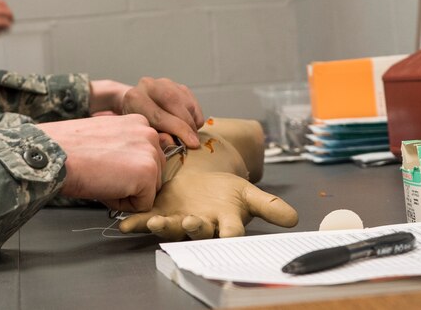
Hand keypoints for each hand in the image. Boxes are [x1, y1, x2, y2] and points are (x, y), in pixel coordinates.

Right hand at [38, 114, 163, 211]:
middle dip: (130, 183)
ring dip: (127, 193)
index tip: (103, 163)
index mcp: (139, 122)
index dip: (124, 169)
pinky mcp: (148, 173)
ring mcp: (151, 153)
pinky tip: (105, 188)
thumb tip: (133, 168)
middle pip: (153, 175)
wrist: (55, 155)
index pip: (146, 158)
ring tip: (103, 179)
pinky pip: (143, 205)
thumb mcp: (105, 138)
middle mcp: (150, 133)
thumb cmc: (70, 149)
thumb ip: (126, 147)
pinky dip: (124, 205)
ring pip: (150, 190)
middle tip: (102, 174)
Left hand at [90, 77, 203, 148]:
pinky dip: (195, 115)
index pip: (159, 115)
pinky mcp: (177, 85)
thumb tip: (171, 141)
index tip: (193, 144)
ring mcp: (164, 82)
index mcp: (134, 99)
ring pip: (185, 102)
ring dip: (192, 120)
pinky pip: (192, 101)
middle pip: (173, 102)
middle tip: (194, 140)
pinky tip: (190, 125)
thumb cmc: (140, 126)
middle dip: (187, 124)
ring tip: (191, 134)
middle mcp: (148, 86)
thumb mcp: (143, 136)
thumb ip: (156, 140)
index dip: (178, 130)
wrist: (136, 108)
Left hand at [117, 170, 297, 240]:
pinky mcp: (159, 212)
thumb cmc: (226, 192)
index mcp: (225, 222)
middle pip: (198, 229)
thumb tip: (296, 219)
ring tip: (155, 221)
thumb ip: (269, 206)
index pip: (231, 231)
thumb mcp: (248, 194)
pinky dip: (134, 223)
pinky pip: (144, 220)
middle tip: (190, 222)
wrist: (202, 182)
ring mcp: (178, 220)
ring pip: (171, 226)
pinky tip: (124, 226)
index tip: (232, 237)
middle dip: (193, 227)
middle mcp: (201, 225)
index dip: (231, 235)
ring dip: (163, 226)